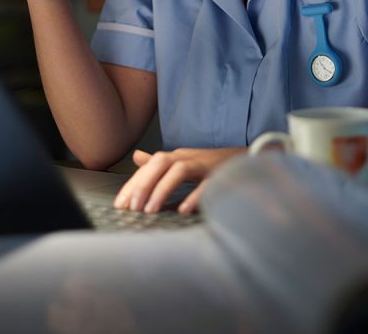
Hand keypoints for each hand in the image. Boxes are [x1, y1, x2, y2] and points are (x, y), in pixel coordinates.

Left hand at [113, 147, 243, 214]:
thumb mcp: (182, 162)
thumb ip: (160, 164)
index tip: (120, 204)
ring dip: (162, 189)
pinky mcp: (221, 175)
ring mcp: (205, 165)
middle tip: (131, 208)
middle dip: (143, 183)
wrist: (247, 160)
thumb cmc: (211, 165)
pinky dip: (194, 196)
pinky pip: (206, 184)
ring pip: (179, 170)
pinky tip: (182, 210)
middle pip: (161, 163)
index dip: (133, 184)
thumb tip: (136, 157)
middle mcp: (188, 157)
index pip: (150, 166)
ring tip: (149, 211)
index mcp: (177, 156)